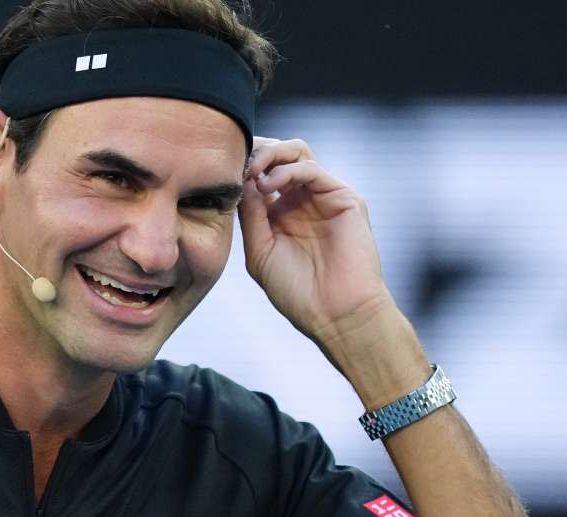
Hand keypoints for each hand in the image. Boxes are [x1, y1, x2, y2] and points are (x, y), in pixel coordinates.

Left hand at [238, 137, 396, 349]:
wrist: (336, 315)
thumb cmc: (298, 292)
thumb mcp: (260, 252)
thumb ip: (250, 216)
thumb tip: (242, 180)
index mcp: (282, 213)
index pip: (260, 174)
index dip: (242, 166)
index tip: (221, 170)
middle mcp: (303, 200)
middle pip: (279, 155)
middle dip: (256, 152)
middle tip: (237, 163)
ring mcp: (325, 197)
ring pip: (298, 152)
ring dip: (271, 154)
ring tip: (252, 170)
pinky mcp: (345, 199)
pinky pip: (314, 169)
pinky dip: (288, 170)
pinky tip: (268, 185)